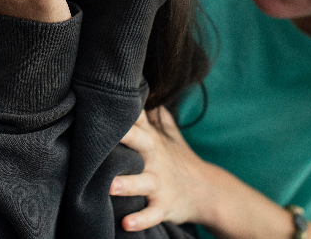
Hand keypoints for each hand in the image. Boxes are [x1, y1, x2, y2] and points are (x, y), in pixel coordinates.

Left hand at [110, 107, 204, 231]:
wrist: (207, 191)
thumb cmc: (178, 160)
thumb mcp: (168, 134)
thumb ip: (152, 113)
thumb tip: (140, 86)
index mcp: (152, 140)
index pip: (137, 119)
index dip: (123, 109)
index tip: (103, 98)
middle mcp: (155, 158)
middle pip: (140, 143)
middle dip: (125, 137)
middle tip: (104, 134)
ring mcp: (160, 183)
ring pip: (142, 183)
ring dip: (127, 184)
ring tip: (110, 186)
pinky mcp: (165, 206)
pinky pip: (152, 214)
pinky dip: (140, 220)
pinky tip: (126, 225)